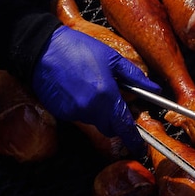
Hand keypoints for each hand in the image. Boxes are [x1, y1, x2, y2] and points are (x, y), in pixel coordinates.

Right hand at [32, 26, 159, 153]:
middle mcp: (90, 109)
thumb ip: (135, 77)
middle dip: (115, 121)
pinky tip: (77, 90)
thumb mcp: (112, 58)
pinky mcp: (61, 112)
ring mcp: (74, 112)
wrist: (40, 48)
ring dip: (98, 111)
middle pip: (110, 128)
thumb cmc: (76, 48)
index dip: (134, 140)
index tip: (140, 148)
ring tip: (91, 88)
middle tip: (113, 101)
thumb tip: (154, 89)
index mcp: (106, 96)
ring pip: (95, 121)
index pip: (125, 127)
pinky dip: (82, 107)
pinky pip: (79, 116)